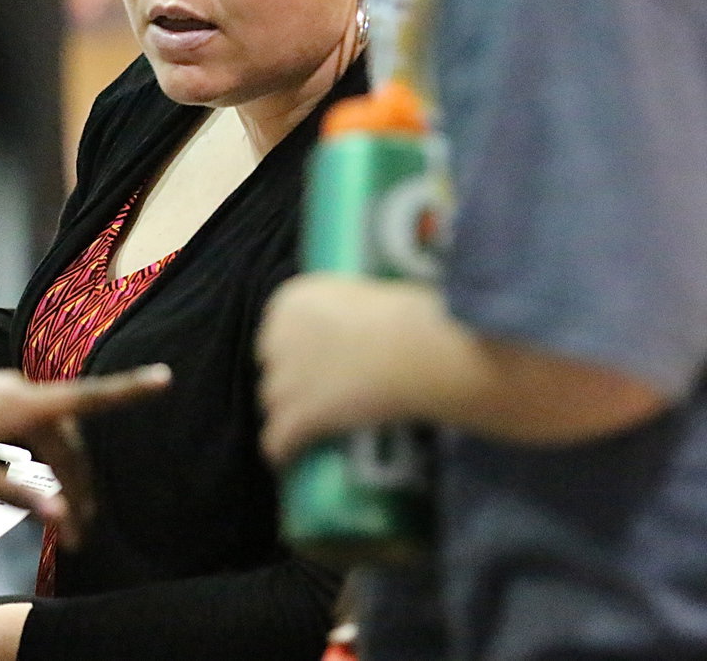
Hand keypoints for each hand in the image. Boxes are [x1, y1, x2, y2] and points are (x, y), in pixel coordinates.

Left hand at [0, 365, 171, 539]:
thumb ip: (13, 492)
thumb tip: (59, 512)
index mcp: (19, 405)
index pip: (86, 398)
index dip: (128, 390)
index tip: (163, 378)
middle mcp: (19, 391)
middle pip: (69, 439)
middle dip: (81, 484)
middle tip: (80, 533)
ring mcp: (6, 392)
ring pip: (51, 435)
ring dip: (60, 473)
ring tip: (60, 517)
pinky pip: (32, 428)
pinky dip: (41, 457)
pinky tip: (32, 481)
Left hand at [257, 274, 669, 459]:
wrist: (430, 347)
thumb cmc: (427, 308)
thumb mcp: (400, 283)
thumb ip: (401, 277)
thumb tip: (433, 245)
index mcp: (297, 296)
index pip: (280, 328)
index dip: (299, 347)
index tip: (324, 359)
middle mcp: (278, 334)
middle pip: (274, 365)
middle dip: (294, 380)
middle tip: (330, 393)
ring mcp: (285, 378)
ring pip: (275, 404)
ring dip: (294, 416)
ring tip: (320, 429)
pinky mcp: (299, 418)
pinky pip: (278, 442)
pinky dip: (287, 453)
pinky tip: (294, 461)